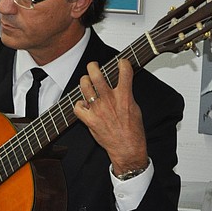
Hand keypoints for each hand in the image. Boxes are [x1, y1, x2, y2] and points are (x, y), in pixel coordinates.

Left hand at [74, 59, 148, 174]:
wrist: (127, 148)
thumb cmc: (132, 130)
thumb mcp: (135, 107)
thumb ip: (126, 94)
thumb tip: (121, 84)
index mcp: (125, 96)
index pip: (124, 71)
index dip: (123, 63)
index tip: (121, 62)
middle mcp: (110, 100)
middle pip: (97, 75)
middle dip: (93, 66)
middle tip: (93, 66)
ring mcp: (98, 109)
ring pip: (84, 87)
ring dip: (84, 81)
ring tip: (86, 81)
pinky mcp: (89, 120)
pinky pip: (77, 107)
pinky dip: (78, 104)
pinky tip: (83, 104)